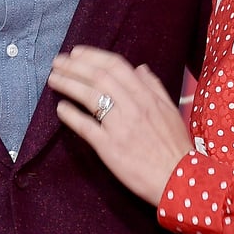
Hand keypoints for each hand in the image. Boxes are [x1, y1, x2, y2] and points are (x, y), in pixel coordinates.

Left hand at [48, 46, 193, 205]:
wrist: (179, 180)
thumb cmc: (175, 146)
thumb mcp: (170, 110)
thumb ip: (154, 87)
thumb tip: (140, 68)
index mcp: (147, 96)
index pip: (116, 66)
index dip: (93, 56)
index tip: (76, 53)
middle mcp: (133, 106)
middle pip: (99, 77)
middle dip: (75, 66)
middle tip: (57, 62)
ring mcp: (120, 126)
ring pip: (90, 96)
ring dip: (69, 84)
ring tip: (54, 79)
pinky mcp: (110, 147)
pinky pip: (86, 127)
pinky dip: (71, 115)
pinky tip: (60, 108)